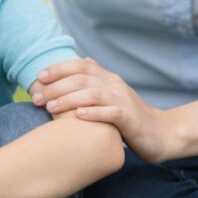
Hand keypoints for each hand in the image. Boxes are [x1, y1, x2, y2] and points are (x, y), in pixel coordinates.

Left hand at [33, 57, 173, 162]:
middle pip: (82, 79)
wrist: (161, 134)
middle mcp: (115, 85)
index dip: (59, 69)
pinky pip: (110, 113)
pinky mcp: (129, 119)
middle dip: (56, 87)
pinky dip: (93, 113)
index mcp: (109, 79)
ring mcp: (123, 101)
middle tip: (36, 98)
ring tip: (50, 108)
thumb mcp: (112, 96)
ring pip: (93, 94)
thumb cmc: (130, 118)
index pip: (81, 66)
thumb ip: (97, 82)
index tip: (39, 78)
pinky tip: (77, 117)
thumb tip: (85, 62)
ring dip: (68, 99)